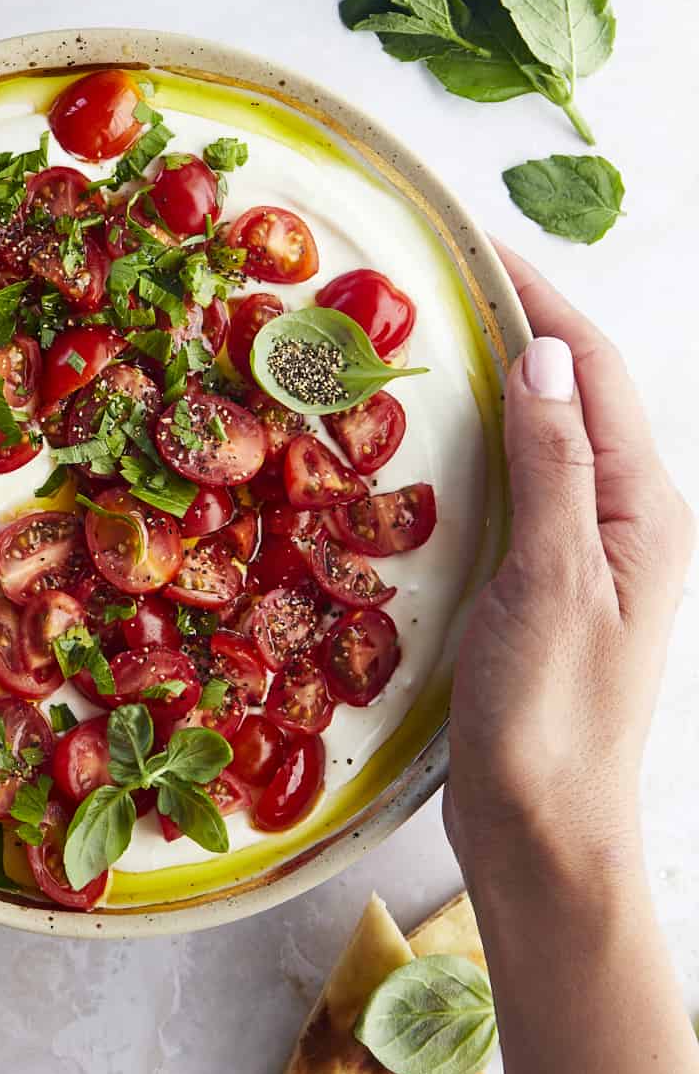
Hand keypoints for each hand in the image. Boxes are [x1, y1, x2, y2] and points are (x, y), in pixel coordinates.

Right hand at [446, 243, 693, 893]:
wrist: (543, 832)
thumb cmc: (552, 721)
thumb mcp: (554, 586)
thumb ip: (557, 467)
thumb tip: (545, 352)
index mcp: (647, 512)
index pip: (595, 373)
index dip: (538, 296)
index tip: (472, 241)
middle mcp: (627, 519)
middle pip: (576, 391)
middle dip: (516, 321)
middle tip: (434, 277)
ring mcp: (587, 551)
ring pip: (546, 435)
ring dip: (495, 378)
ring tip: (426, 333)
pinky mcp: (544, 581)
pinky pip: (519, 484)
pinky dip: (480, 441)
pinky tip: (432, 436)